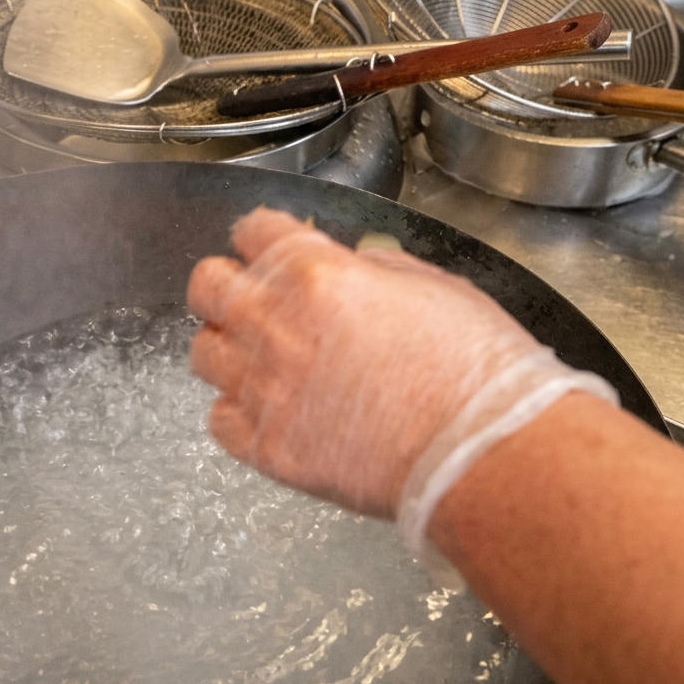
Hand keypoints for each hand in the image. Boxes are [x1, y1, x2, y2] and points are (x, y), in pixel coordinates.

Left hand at [187, 207, 542, 517]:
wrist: (480, 453)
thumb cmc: (474, 368)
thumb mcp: (434, 284)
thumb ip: (373, 269)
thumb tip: (349, 268)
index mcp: (315, 273)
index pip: (252, 230)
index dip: (261, 237)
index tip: (267, 249)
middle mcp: (275, 325)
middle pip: (206, 286)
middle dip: (225, 287)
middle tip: (251, 303)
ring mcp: (264, 390)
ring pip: (202, 352)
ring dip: (227, 349)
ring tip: (259, 361)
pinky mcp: (265, 448)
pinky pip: (218, 420)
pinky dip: (236, 412)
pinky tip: (268, 413)